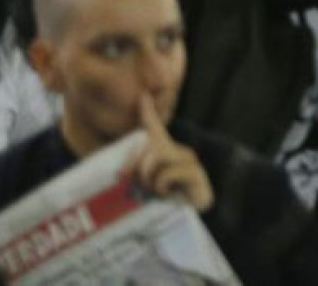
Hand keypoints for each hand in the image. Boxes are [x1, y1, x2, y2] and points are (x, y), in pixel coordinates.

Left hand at [123, 95, 212, 211]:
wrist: (185, 222)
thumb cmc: (163, 204)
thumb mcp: (143, 188)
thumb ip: (133, 177)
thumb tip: (122, 171)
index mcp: (164, 152)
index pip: (154, 128)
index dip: (148, 111)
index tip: (142, 95)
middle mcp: (178, 151)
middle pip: (150, 146)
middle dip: (136, 164)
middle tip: (132, 182)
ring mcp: (188, 161)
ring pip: (155, 160)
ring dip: (148, 181)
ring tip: (155, 193)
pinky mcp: (195, 172)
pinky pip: (166, 174)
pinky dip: (161, 187)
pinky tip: (168, 194)